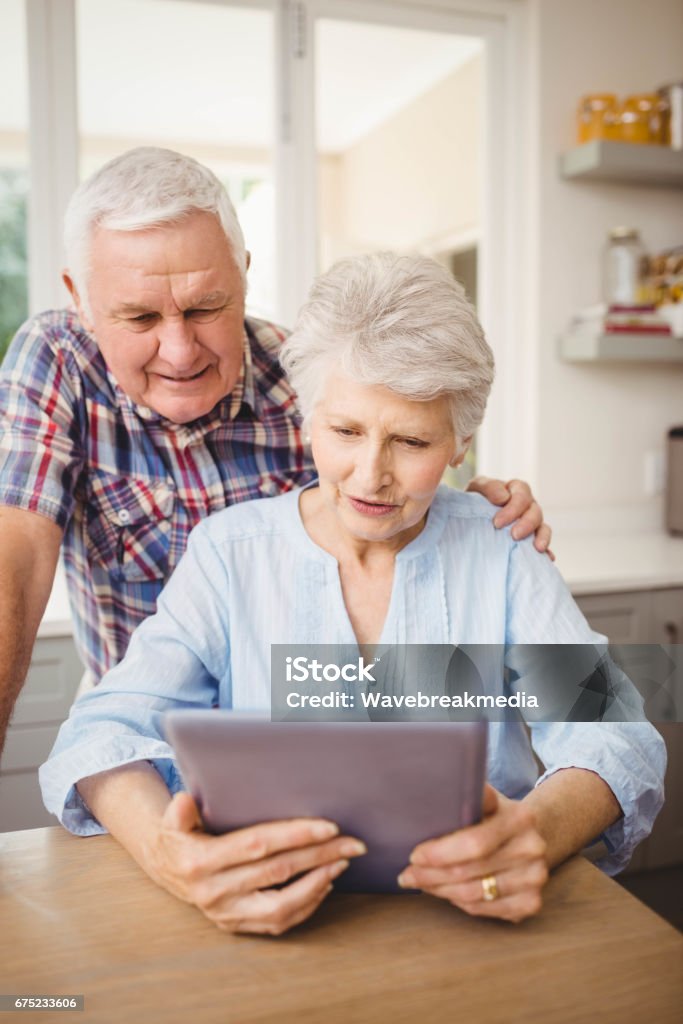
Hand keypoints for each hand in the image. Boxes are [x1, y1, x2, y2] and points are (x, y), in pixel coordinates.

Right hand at [147, 793, 365, 934]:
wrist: (166, 870)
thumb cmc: (179, 836)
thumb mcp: (172, 820)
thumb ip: (179, 812)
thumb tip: (184, 800)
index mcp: (201, 861)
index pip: (258, 845)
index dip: (295, 835)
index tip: (328, 826)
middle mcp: (214, 892)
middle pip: (278, 871)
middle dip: (320, 855)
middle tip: (352, 843)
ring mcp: (227, 913)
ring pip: (282, 905)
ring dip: (318, 883)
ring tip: (341, 862)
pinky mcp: (237, 925)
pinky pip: (278, 922)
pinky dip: (306, 904)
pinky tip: (324, 884)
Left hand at [398, 784, 548, 922]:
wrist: (532, 835)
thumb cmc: (494, 815)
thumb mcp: (484, 798)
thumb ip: (464, 798)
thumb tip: (424, 794)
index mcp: (519, 817)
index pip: (474, 842)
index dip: (440, 852)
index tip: (414, 854)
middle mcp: (532, 848)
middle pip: (469, 871)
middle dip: (431, 874)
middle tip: (406, 874)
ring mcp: (534, 878)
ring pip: (473, 894)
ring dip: (439, 890)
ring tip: (419, 882)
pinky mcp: (531, 902)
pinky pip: (484, 909)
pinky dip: (458, 903)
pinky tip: (444, 892)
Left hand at [466, 476, 553, 558]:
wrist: (471, 515)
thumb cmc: (477, 498)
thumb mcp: (478, 486)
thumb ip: (489, 487)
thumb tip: (503, 498)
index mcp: (517, 490)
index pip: (522, 496)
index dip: (513, 509)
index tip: (497, 522)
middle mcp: (528, 506)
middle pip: (535, 513)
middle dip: (526, 524)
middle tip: (514, 535)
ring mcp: (532, 523)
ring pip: (543, 528)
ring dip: (542, 537)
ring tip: (538, 548)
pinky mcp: (532, 539)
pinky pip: (543, 545)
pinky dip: (547, 552)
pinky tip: (547, 558)